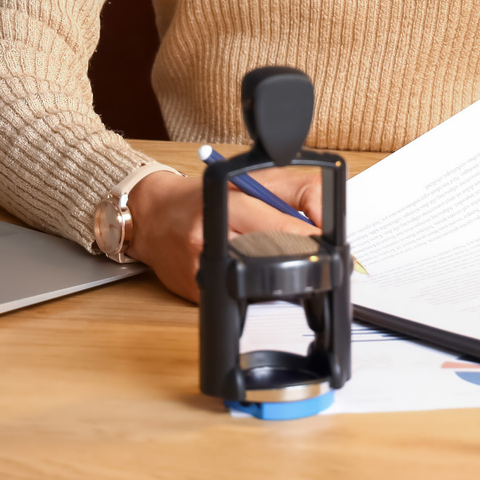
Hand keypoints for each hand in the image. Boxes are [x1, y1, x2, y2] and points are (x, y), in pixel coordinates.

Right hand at [125, 167, 324, 301]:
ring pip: (257, 284)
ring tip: (276, 261)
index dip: (308, 239)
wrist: (152, 216)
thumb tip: (327, 224)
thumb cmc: (202, 197)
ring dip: (278, 278)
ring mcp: (200, 268)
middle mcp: (209, 235)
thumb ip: (296, 194)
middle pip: (270, 258)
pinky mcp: (195, 294)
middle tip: (314, 259)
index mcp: (225, 200)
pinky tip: (246, 273)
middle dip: (298, 261)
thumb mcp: (251, 180)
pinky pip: (238, 298)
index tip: (327, 245)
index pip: (278, 225)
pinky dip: (253, 289)